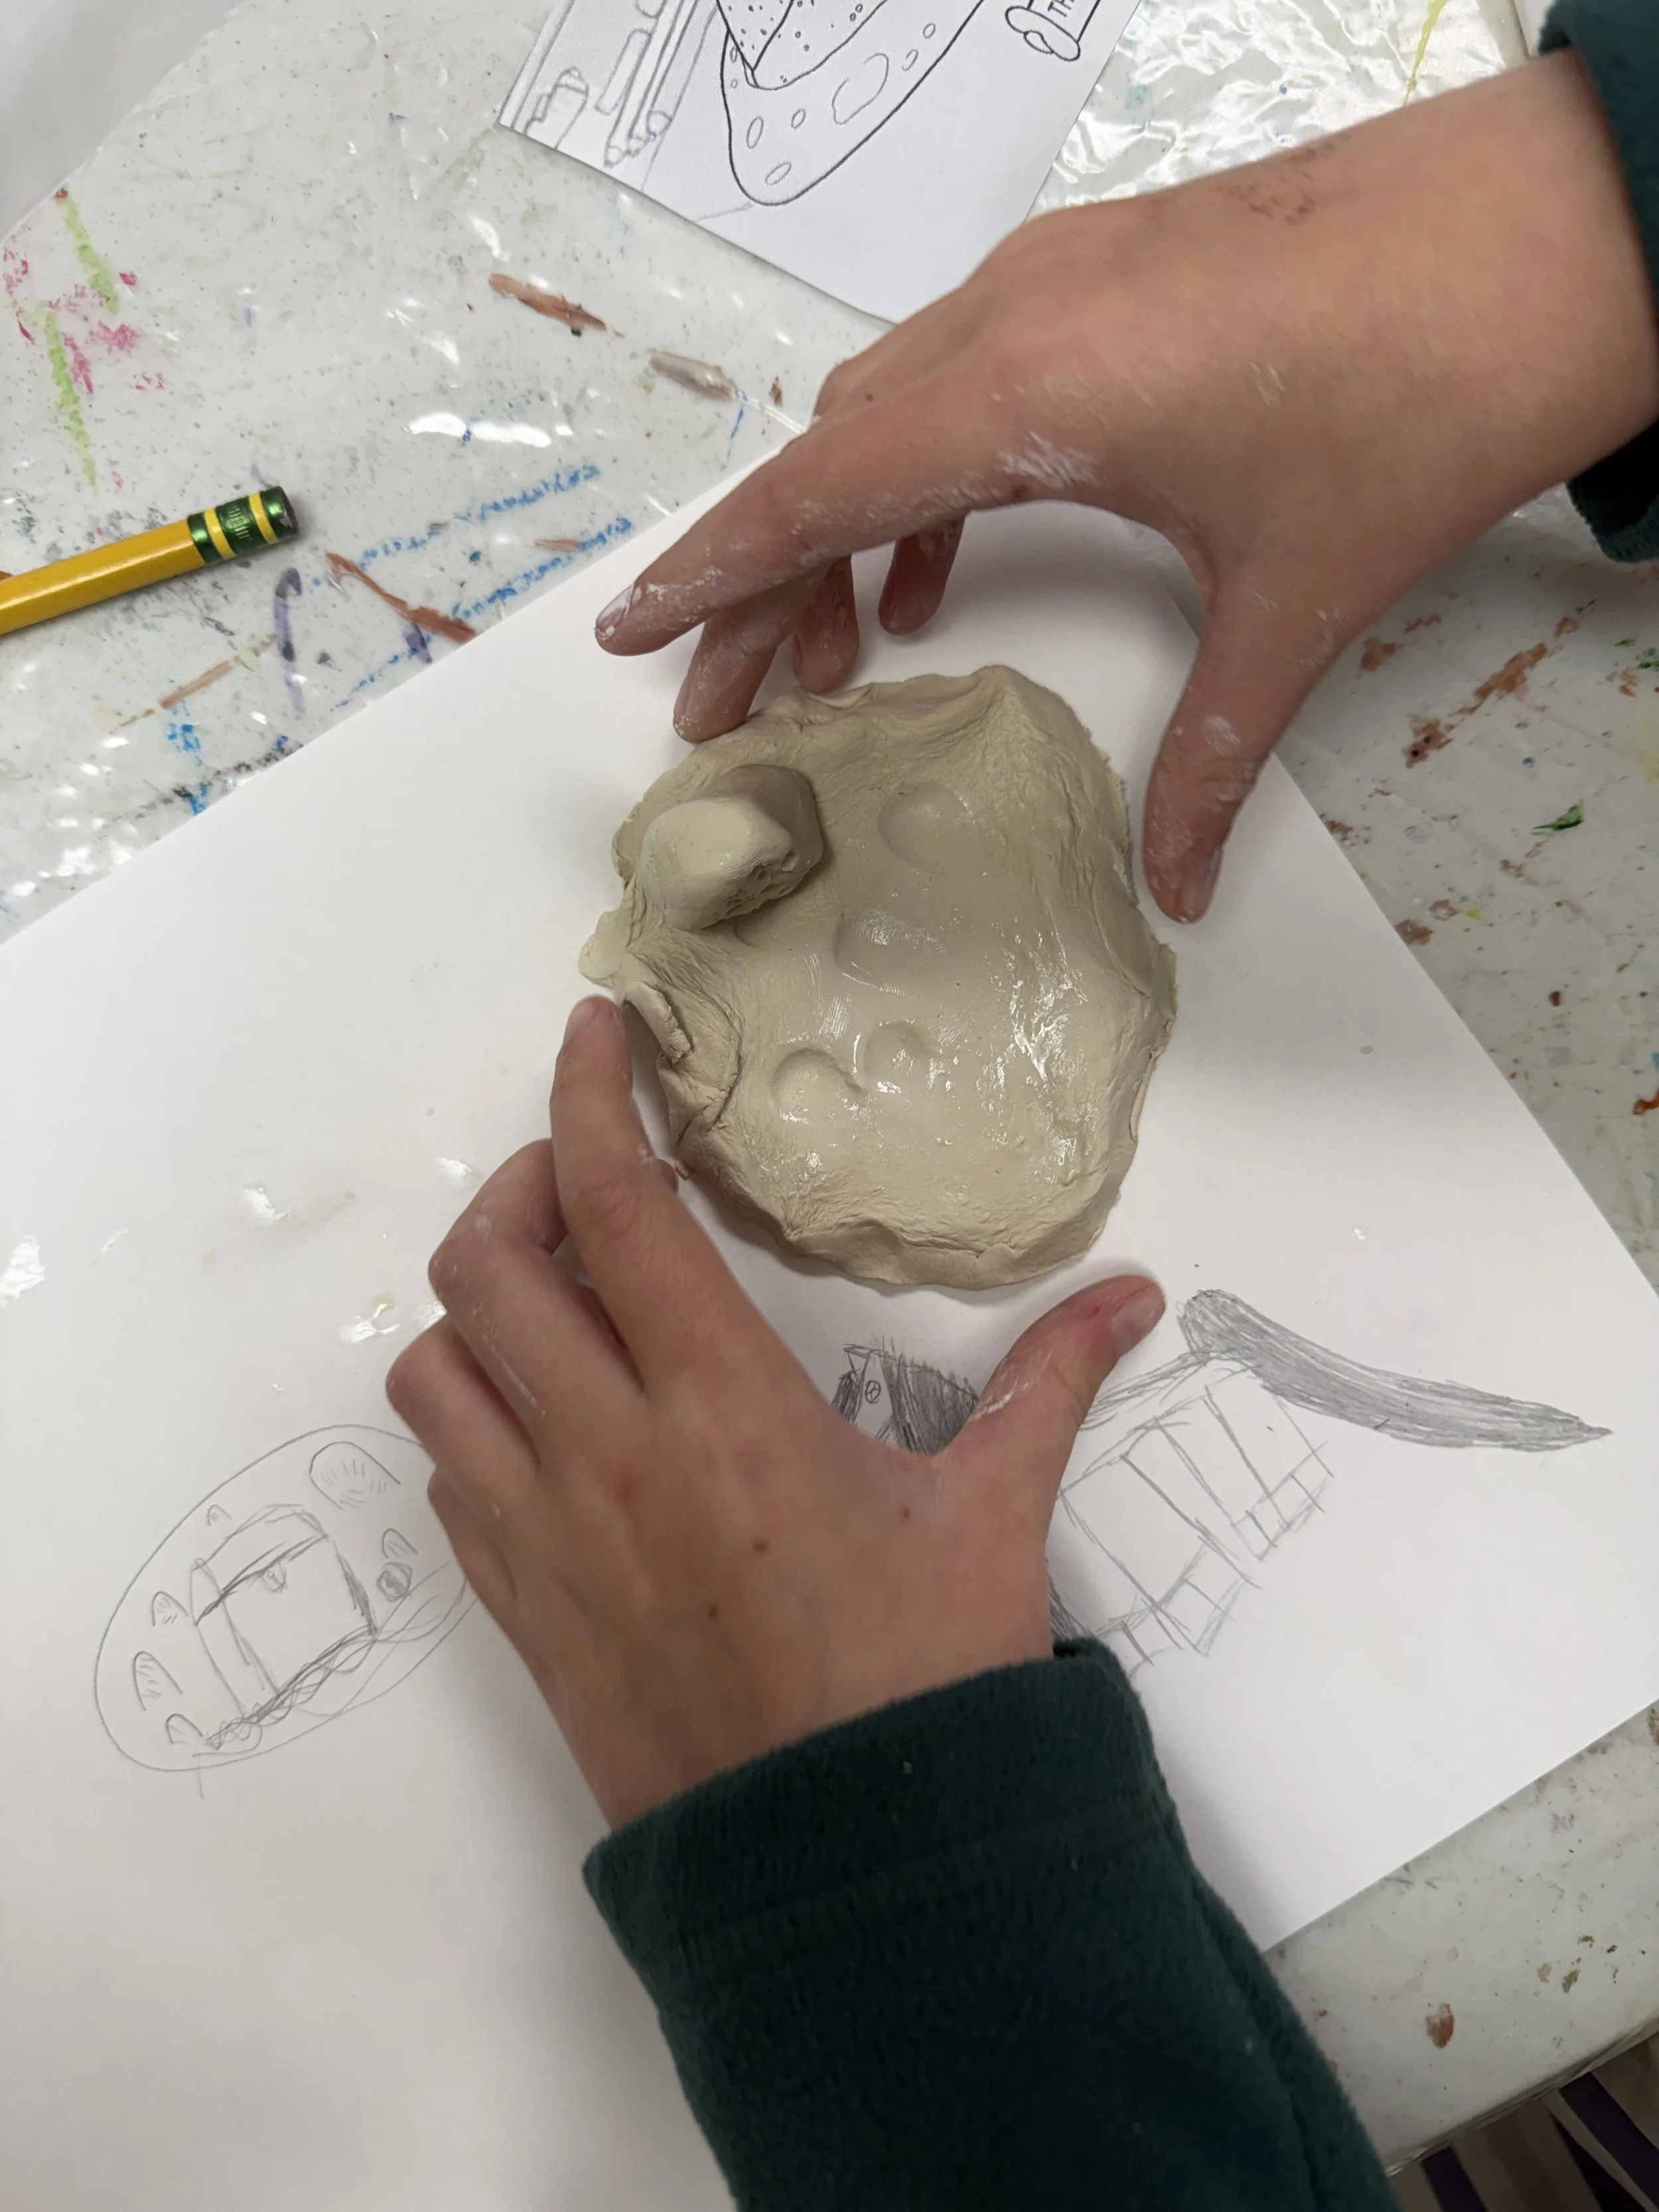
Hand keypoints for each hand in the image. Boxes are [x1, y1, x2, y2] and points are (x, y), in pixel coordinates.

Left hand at [386, 998, 1163, 1827]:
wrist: (847, 1873)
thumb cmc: (920, 1684)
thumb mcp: (990, 1518)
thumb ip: (1048, 1385)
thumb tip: (1135, 1296)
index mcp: (720, 1408)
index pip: (614, 1205)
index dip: (588, 1095)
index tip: (596, 1033)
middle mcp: (606, 1457)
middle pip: (485, 1266)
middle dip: (518, 1188)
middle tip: (591, 1184)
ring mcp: (546, 1540)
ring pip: (436, 1371)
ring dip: (480, 1310)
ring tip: (560, 1301)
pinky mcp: (524, 1615)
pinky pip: (449, 1479)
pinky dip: (475, 1420)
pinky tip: (551, 1424)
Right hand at [595, 52, 1657, 921]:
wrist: (1555, 231)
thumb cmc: (1423, 392)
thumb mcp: (1294, 599)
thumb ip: (1212, 752)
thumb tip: (1181, 883)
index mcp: (1029, 386)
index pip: (814, 490)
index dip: (710, 573)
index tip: (630, 633)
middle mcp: (1015, 312)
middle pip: (831, 457)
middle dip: (765, 586)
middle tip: (730, 705)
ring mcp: (1058, 276)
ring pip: (890, 409)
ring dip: (846, 529)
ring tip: (837, 654)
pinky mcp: (1105, 270)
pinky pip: (962, 376)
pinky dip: (927, 475)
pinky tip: (945, 567)